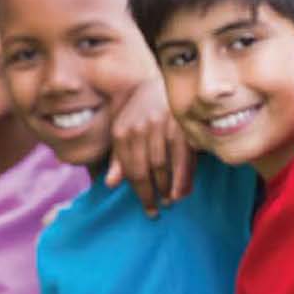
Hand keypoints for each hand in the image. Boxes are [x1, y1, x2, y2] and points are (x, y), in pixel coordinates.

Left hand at [104, 78, 193, 216]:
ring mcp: (161, 125)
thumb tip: (110, 184)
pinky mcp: (180, 123)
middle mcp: (140, 128)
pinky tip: (182, 191)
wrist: (160, 83)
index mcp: (122, 132)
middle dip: (152, 193)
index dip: (140, 192)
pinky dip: (183, 176)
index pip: (131, 169)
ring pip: (163, 164)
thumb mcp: (123, 131)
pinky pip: (182, 156)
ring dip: (167, 187)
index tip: (148, 209)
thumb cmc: (139, 113)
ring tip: (170, 201)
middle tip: (158, 210)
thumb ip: (119, 158)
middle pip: (145, 170)